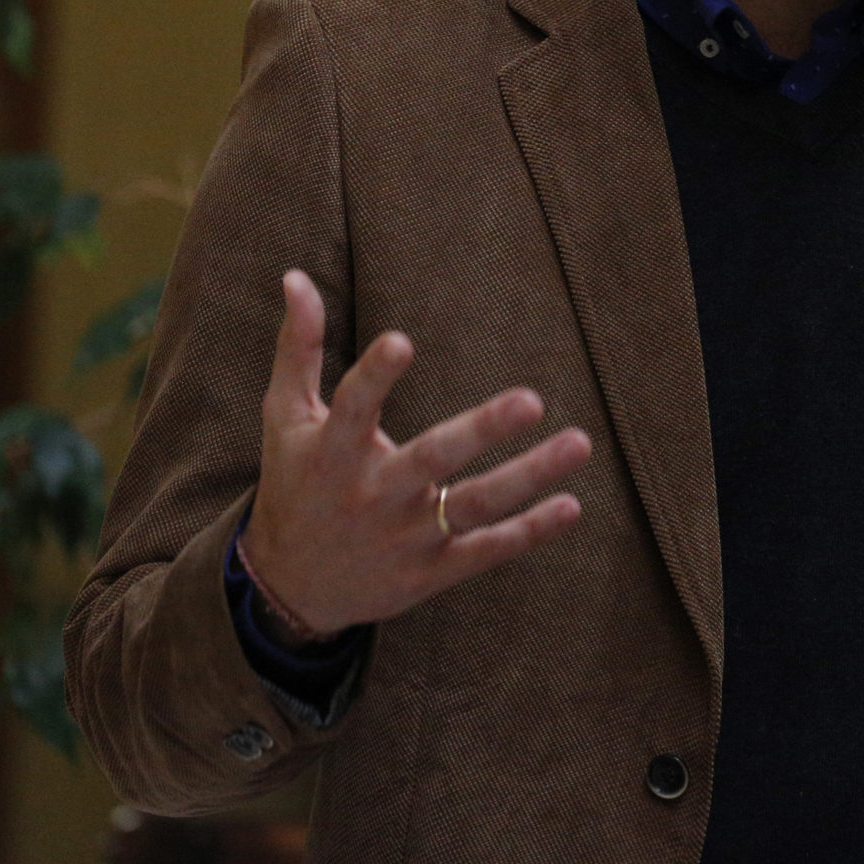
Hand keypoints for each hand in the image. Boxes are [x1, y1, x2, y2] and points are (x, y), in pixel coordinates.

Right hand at [241, 270, 592, 635]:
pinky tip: (571, 506)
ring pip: (475, 506)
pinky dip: (530, 531)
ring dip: (529, 477)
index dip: (375, 376)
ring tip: (579, 442)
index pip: (354, 407)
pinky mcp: (431, 571)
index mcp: (333, 451)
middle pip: (432, 459)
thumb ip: (298, 348)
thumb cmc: (294, 483)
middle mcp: (373, 494)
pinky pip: (487, 550)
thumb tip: (296, 277)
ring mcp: (406, 536)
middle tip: (532, 399)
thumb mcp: (284, 417)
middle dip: (481, 430)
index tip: (401, 341)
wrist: (290, 587)